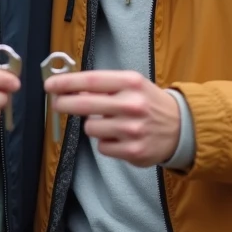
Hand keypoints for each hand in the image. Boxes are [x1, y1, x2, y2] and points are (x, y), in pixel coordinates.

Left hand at [45, 70, 179, 166]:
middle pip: (85, 105)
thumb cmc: (148, 102)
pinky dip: (106, 143)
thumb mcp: (132, 85)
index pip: (91, 81)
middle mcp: (132, 104)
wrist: (181, 127)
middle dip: (65, 104)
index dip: (66, 83)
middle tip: (58, 103)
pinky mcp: (133, 151)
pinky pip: (102, 147)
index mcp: (131, 82)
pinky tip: (120, 138)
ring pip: (90, 129)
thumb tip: (71, 90)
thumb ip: (104, 87)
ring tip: (110, 123)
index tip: (49, 85)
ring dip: (93, 126)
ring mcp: (132, 129)